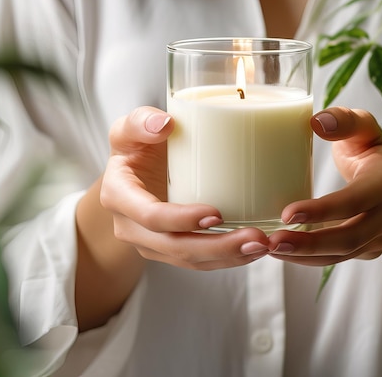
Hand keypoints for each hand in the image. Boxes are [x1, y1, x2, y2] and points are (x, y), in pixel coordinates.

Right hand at [99, 106, 270, 269]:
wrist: (133, 168)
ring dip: (228, 257)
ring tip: (262, 246)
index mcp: (118, 195)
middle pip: (175, 246)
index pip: (150, 216)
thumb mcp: (129, 128)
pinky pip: (199, 260)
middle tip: (256, 239)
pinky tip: (254, 250)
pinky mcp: (171, 249)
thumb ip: (140, 121)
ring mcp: (151, 243)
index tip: (216, 214)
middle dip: (217, 247)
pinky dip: (228, 258)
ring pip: (190, 260)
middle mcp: (131, 227)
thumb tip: (163, 124)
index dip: (181, 219)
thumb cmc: (135, 144)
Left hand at [267, 107, 381, 264]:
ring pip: (340, 255)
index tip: (287, 212)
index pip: (355, 201)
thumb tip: (317, 122)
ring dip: (303, 256)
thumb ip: (345, 120)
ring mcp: (378, 239)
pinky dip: (307, 259)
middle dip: (309, 243)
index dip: (323, 210)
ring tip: (269, 249)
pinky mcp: (365, 252)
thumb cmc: (374, 152)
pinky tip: (280, 252)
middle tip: (273, 242)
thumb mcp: (366, 129)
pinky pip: (335, 259)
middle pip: (348, 238)